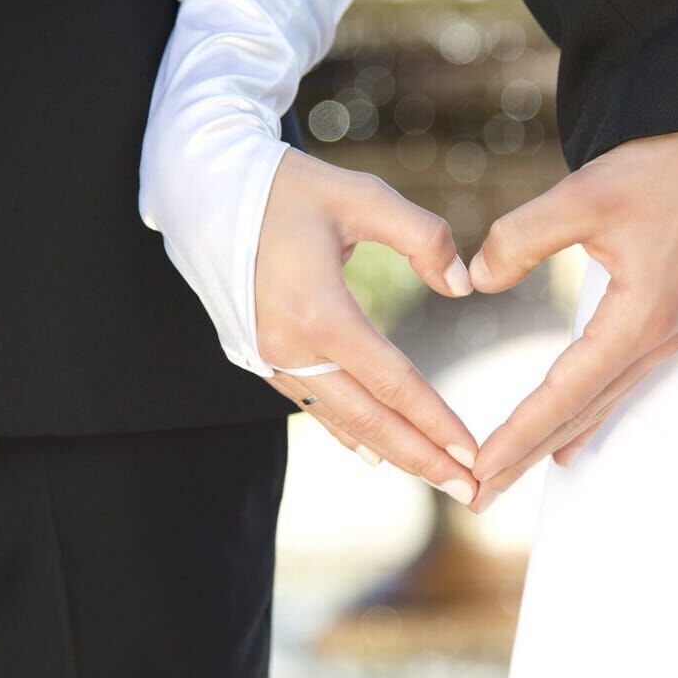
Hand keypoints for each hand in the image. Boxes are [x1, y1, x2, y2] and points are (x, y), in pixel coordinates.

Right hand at [256, 149, 479, 505]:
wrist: (204, 189)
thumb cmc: (289, 187)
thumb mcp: (362, 195)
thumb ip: (422, 236)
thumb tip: (462, 286)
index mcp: (318, 310)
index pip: (391, 381)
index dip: (435, 420)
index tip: (473, 452)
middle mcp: (289, 344)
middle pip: (366, 418)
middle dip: (420, 458)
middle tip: (468, 490)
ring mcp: (268, 355)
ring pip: (338, 418)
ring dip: (390, 451)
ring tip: (435, 477)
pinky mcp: (258, 353)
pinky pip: (309, 404)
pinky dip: (346, 431)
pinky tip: (375, 453)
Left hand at [466, 126, 677, 511]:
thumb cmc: (666, 163)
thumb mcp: (585, 194)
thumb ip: (522, 238)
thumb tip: (477, 279)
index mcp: (641, 316)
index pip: (566, 392)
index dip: (519, 432)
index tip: (480, 467)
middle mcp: (662, 337)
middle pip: (584, 413)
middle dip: (528, 455)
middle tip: (479, 496)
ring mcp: (675, 331)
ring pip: (604, 401)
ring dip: (555, 439)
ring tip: (512, 473)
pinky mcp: (677, 317)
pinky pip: (625, 381)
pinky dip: (591, 413)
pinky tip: (571, 437)